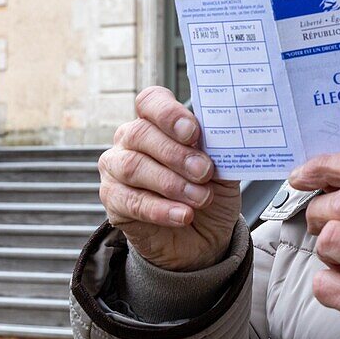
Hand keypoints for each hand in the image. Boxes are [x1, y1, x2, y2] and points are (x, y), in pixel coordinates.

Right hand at [98, 86, 240, 271]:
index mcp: (158, 122)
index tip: (194, 131)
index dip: (169, 113)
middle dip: (176, 153)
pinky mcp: (113, 200)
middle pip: (141, 134)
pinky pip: (132, 201)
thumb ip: (219, 149)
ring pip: (134, 166)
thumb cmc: (209, 192)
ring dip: (171, 183)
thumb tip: (225, 135)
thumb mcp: (222, 168)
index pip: (152, 102)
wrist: (203, 236)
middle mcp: (131, 139)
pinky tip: (184, 216)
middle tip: (204, 171)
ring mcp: (117, 168)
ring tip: (201, 198)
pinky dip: (161, 209)